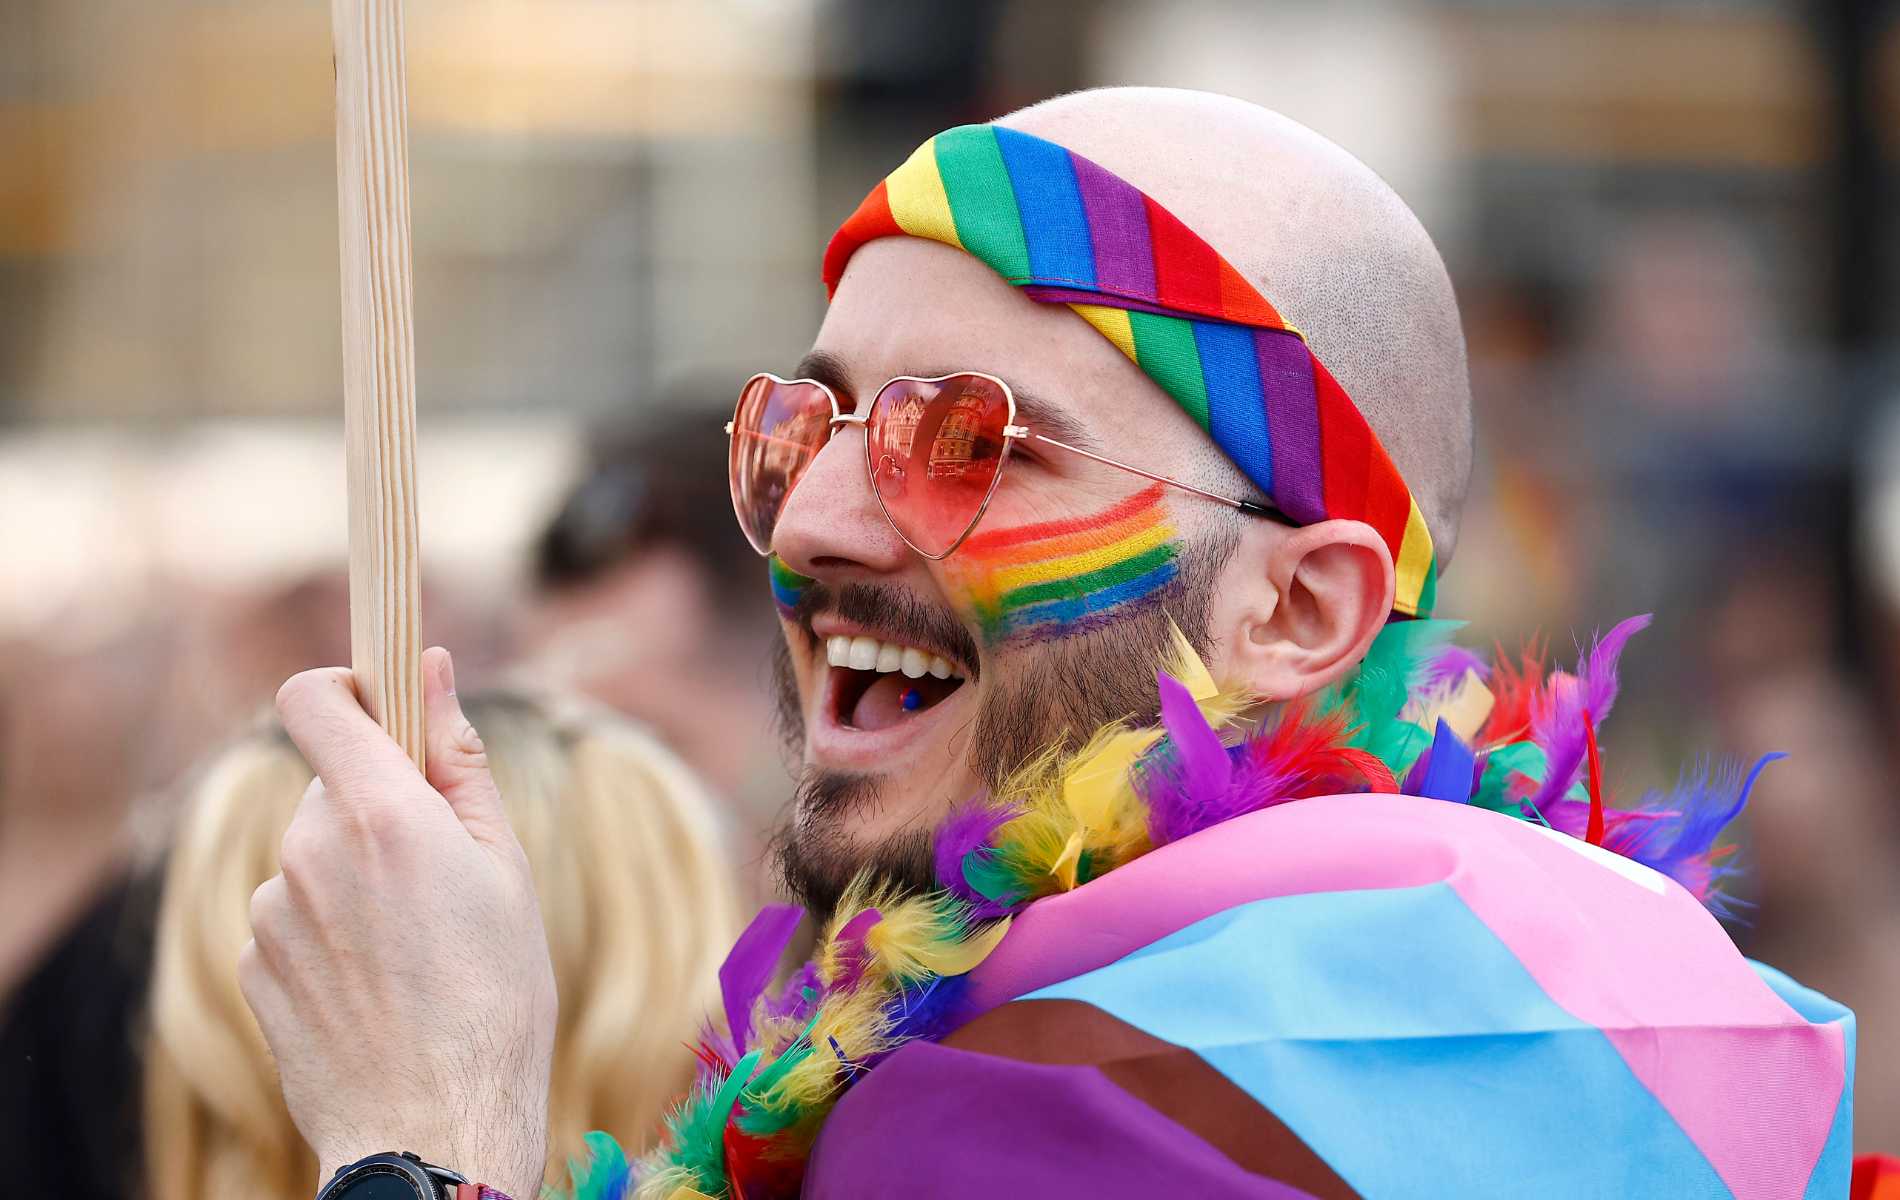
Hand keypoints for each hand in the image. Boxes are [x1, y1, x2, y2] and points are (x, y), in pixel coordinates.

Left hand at [242, 647, 556, 1197]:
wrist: (434, 1125)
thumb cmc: (495, 994)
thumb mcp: (505, 864)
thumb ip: (458, 757)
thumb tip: (431, 665)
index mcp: (380, 814)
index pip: (314, 699)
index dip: (345, 687)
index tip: (381, 705)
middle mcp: (309, 852)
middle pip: (331, 787)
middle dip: (379, 807)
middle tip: (441, 872)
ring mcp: (271, 912)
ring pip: (314, 856)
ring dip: (356, 877)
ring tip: (416, 947)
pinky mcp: (252, 965)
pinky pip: (293, 917)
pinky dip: (330, 931)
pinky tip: (379, 984)